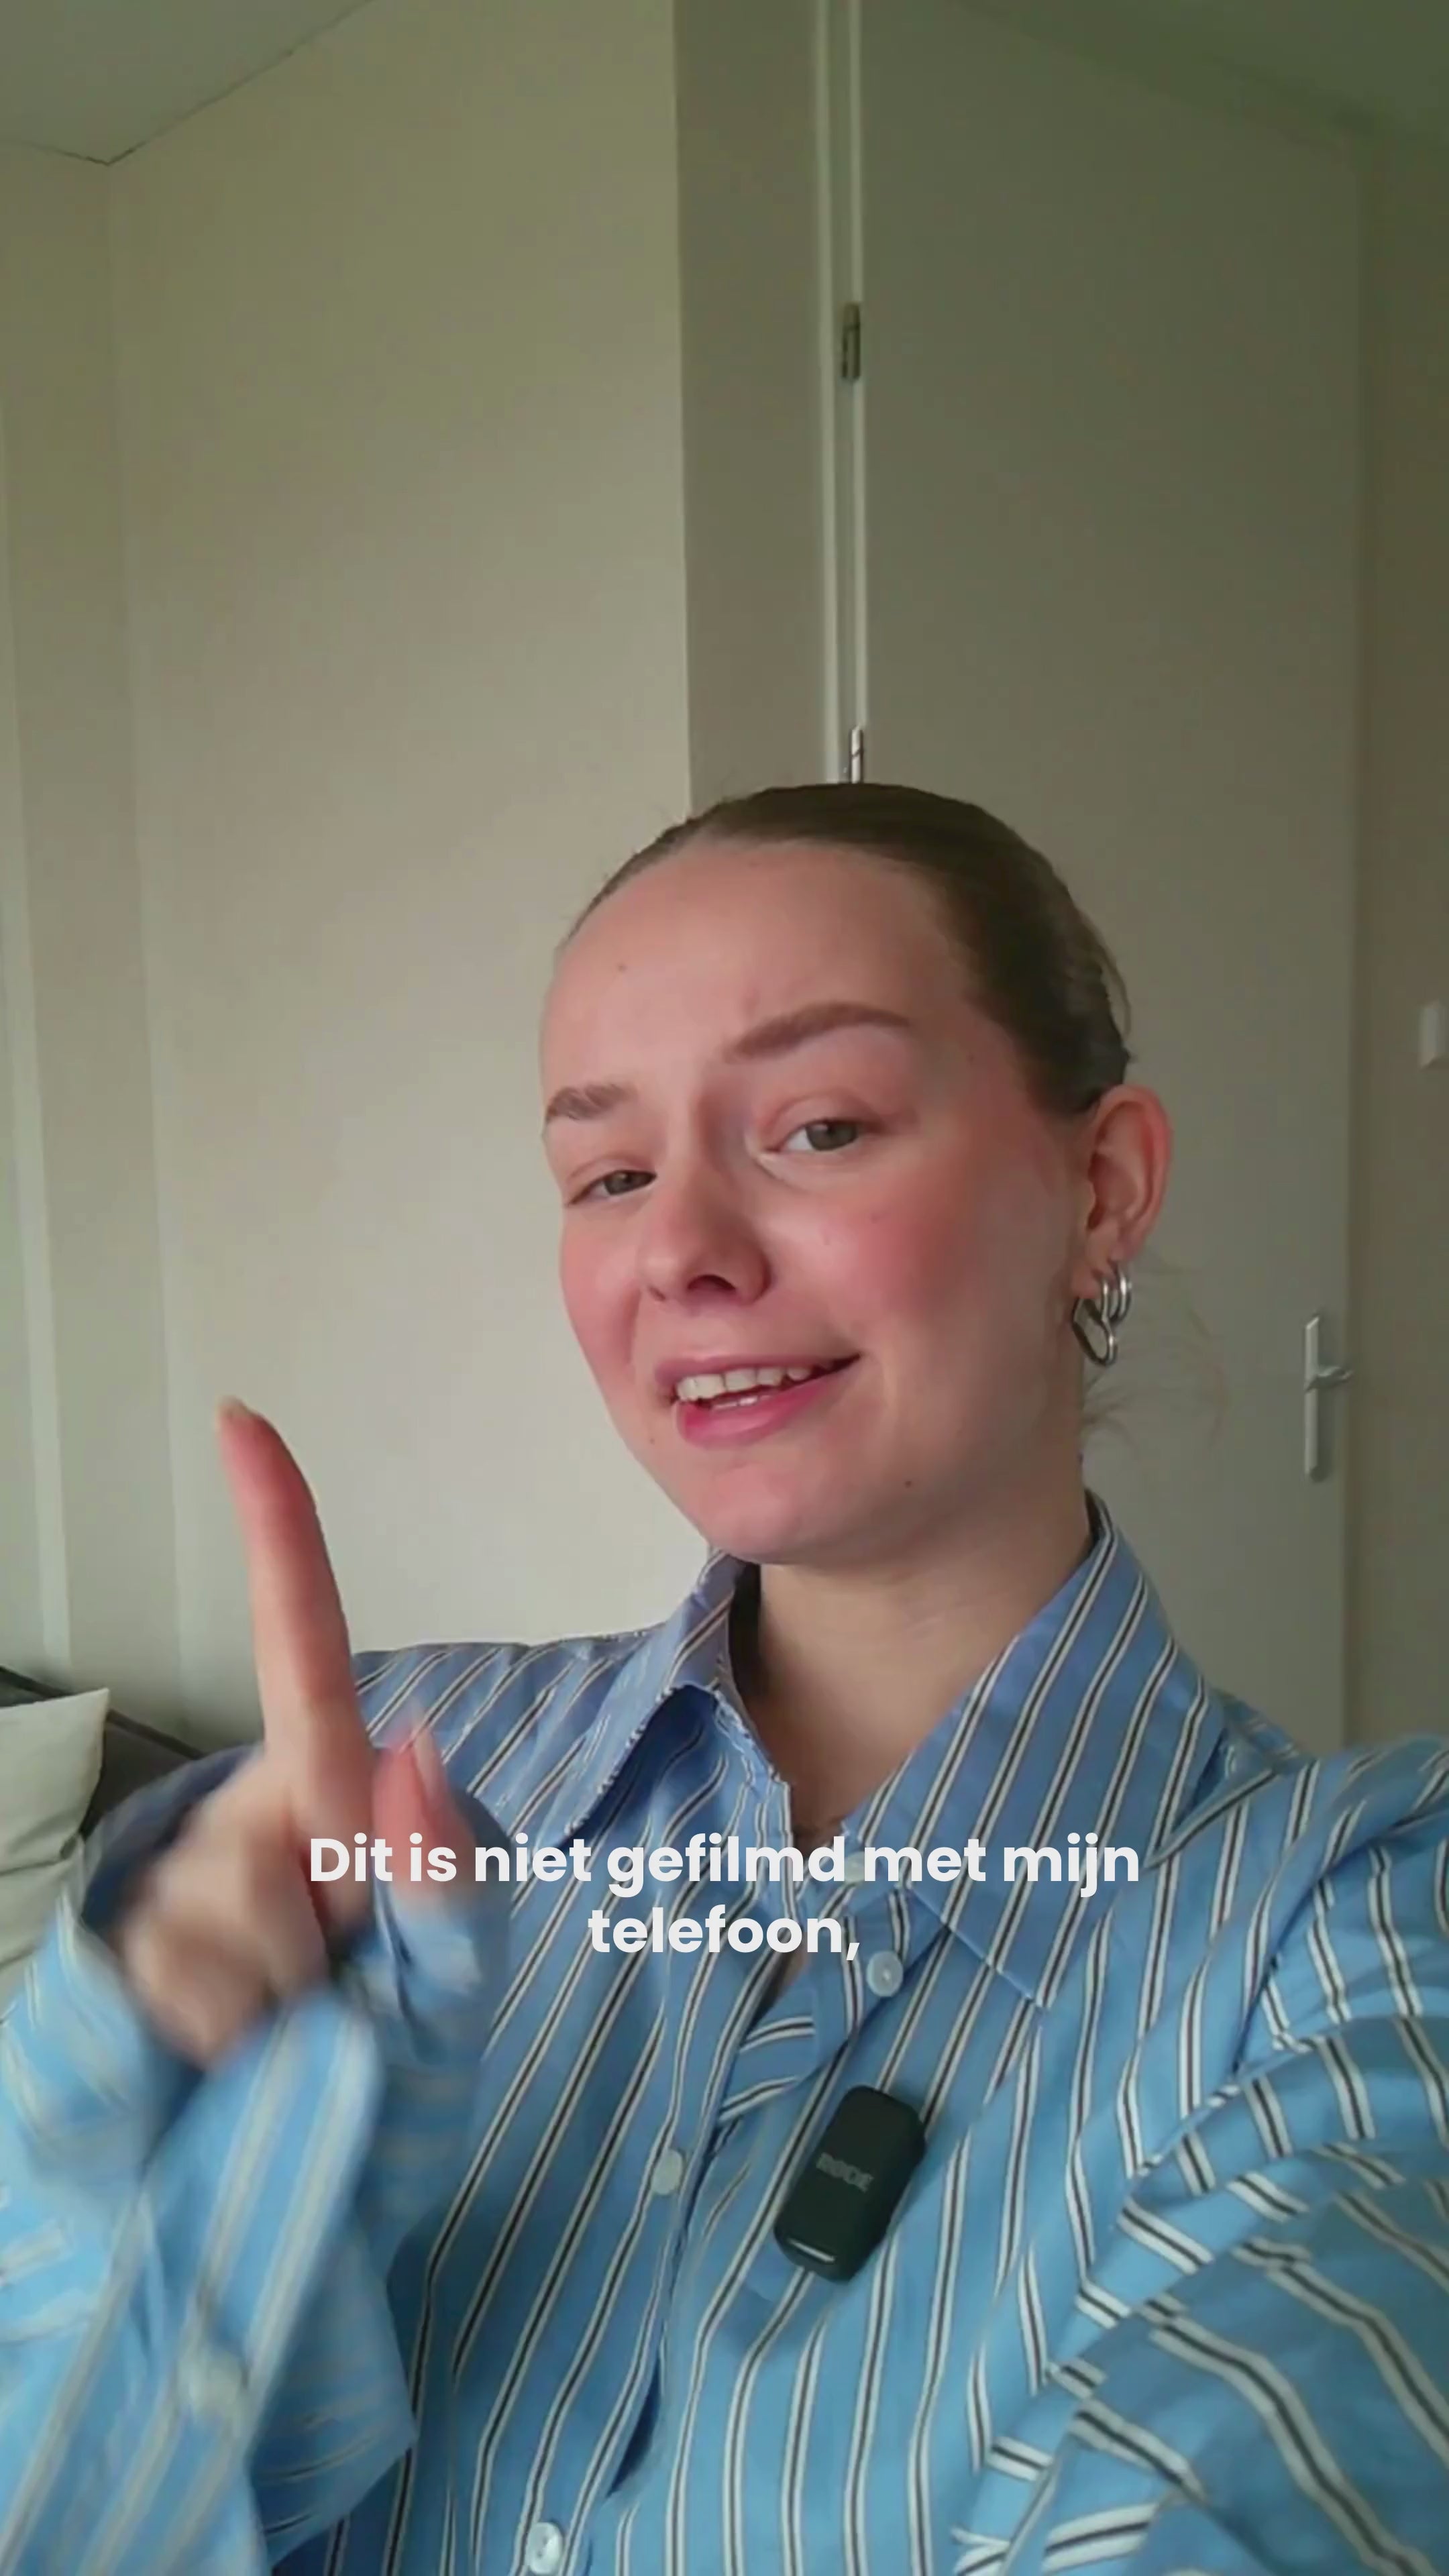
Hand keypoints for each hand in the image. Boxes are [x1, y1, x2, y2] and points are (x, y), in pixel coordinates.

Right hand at [109, 1402, 472, 2064]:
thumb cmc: (344, 2122)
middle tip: (330, 2013)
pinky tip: (209, 2075)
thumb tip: (412, 1755)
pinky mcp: (108, 1968)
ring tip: (271, 2057)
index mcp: (327, 1816)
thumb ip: (444, 1895)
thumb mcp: (435, 2016)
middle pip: (296, 1808)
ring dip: (275, 2000)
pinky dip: (215, 2042)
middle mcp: (244, 1834)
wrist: (235, 2240)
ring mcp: (172, 1899)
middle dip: (335, 1923)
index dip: (275, 1536)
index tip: (246, 1424)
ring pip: (238, 1899)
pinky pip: (182, 1976)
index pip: (301, 1656)